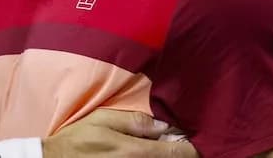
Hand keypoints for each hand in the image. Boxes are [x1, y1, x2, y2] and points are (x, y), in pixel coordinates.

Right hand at [42, 109, 196, 157]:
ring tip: (163, 146)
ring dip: (167, 156)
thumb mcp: (102, 120)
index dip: (192, 147)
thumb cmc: (77, 140)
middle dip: (180, 152)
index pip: (177, 153)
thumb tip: (162, 126)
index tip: (195, 139)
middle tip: (176, 140)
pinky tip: (148, 152)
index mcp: (135, 152)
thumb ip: (134, 122)